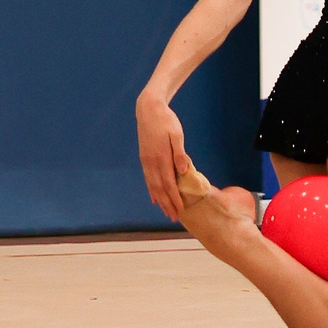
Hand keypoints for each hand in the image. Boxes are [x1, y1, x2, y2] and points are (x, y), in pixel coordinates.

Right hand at [136, 94, 190, 221]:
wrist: (149, 110)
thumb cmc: (167, 121)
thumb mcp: (177, 134)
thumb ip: (180, 153)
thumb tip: (183, 170)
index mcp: (161, 157)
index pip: (169, 183)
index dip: (175, 198)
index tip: (181, 209)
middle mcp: (152, 162)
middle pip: (160, 188)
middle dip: (167, 204)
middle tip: (174, 217)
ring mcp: (146, 161)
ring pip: (152, 185)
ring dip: (159, 200)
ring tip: (165, 211)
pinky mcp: (144, 158)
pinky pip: (147, 178)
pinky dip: (151, 190)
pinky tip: (154, 198)